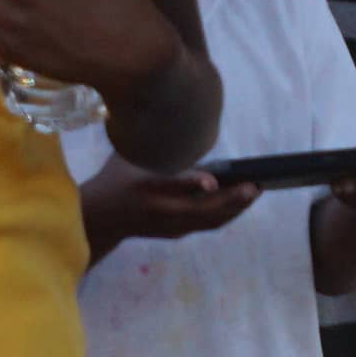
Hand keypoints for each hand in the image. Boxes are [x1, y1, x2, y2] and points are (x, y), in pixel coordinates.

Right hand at [81, 156, 257, 255]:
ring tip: (255, 190)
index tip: (213, 181)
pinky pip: (208, 224)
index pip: (172, 187)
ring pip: (209, 221)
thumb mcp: (127, 156)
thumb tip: (183, 124)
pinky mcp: (176, 232)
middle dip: (230, 200)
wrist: (100, 219)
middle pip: (201, 210)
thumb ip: (154, 147)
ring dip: (235, 208)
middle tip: (254, 185)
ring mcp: (170, 226)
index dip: (193, 184)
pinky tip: (242, 201)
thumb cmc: (116, 178)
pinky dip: (227, 213)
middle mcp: (161, 211)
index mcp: (145, 188)